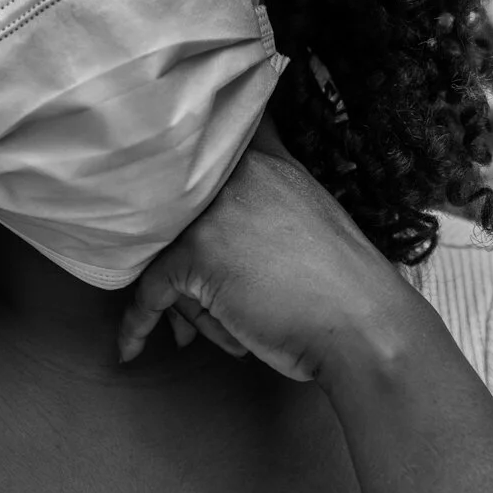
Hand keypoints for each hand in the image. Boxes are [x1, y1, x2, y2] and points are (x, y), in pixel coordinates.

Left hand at [117, 118, 421, 382]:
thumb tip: (204, 226)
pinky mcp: (196, 254)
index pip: (204, 144)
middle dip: (188, 264)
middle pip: (177, 216)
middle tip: (222, 299)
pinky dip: (138, 324)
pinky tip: (129, 348)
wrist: (363, 327)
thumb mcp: (307, 211)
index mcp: (266, 155)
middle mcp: (236, 171)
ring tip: (232, 327)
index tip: (155, 176)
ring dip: (190, 301)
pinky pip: (150, 290)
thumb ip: (262, 196)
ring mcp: (214, 211)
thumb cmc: (340, 287)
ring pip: (166, 255)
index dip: (177, 169)